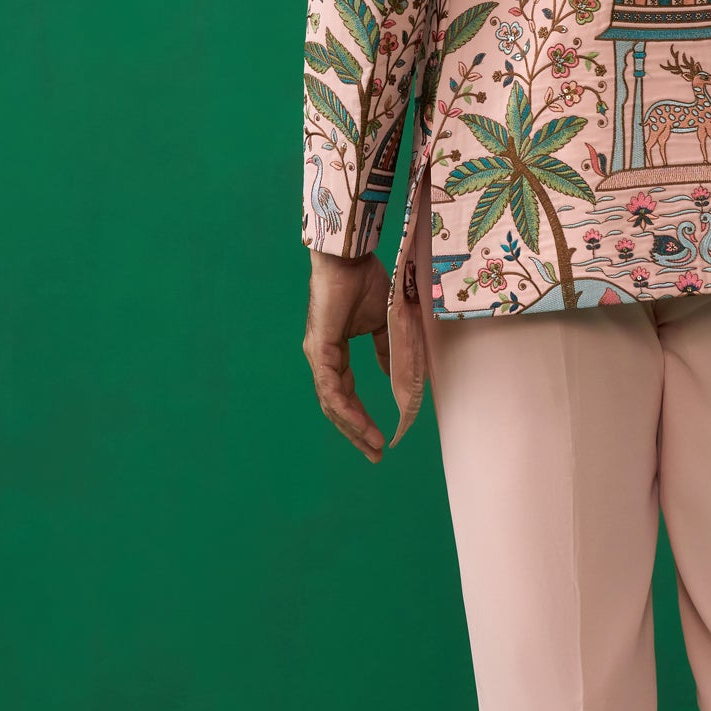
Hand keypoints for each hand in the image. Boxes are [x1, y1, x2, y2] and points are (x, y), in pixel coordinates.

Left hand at [303, 248, 392, 460]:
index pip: (344, 394)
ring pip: (331, 403)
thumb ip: (386, 350)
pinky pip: (330, 387)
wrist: (351, 256)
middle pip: (335, 406)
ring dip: (353, 427)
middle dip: (355, 432)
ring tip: (372, 445)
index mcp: (334, 353)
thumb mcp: (383, 323)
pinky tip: (359, 423)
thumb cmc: (364, 281)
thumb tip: (392, 373)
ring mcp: (318, 355)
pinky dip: (344, 408)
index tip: (379, 438)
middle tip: (374, 454)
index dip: (360, 418)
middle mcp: (322, 358)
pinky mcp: (319, 348)